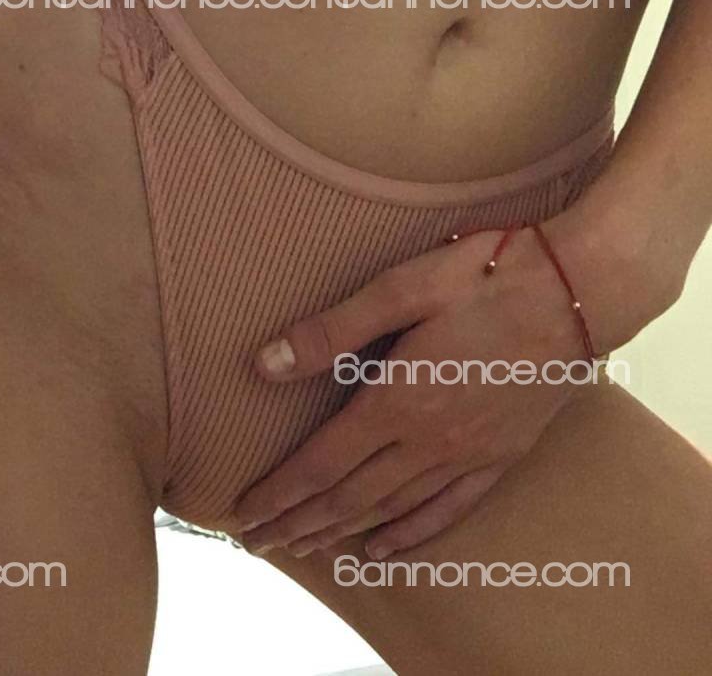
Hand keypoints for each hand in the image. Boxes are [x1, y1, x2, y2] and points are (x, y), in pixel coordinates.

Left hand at [234, 225, 598, 560]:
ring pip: (392, 509)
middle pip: (349, 496)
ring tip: (305, 549)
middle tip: (257, 543)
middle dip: (298, 522)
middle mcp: (430, 440)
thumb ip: (333, 331)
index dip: (279, 493)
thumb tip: (265, 363)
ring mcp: (469, 453)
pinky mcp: (503, 454)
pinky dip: (410, 535)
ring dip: (342, 532)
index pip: (321, 463)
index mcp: (399, 399)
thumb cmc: (488, 276)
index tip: (242, 514)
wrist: (581, 291)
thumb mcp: (403, 287)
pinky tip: (384, 548)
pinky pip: (448, 510)